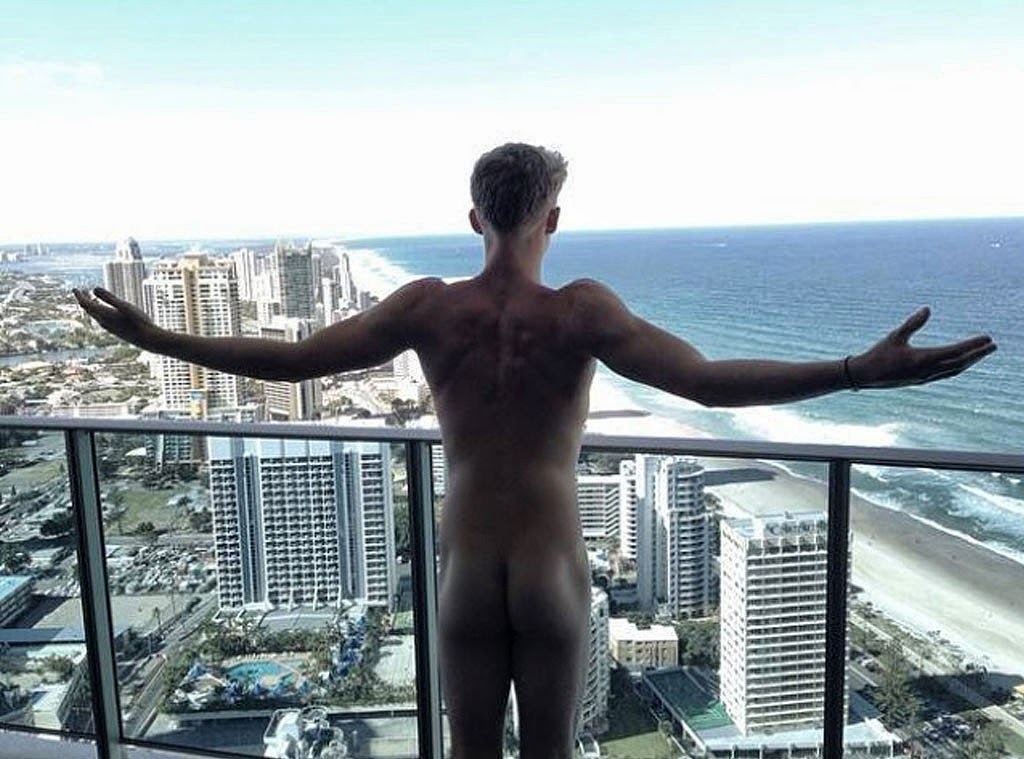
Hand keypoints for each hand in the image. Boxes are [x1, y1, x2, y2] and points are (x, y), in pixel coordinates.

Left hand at [73, 287, 160, 349]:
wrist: (149, 339)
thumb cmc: (138, 321)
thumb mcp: (124, 306)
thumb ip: (109, 297)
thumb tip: (93, 288)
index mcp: (104, 315)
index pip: (86, 304)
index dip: (79, 296)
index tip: (74, 289)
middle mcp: (104, 322)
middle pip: (89, 310)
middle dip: (84, 300)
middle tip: (81, 292)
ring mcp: (109, 328)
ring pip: (95, 316)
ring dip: (92, 306)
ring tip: (92, 299)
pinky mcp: (115, 331)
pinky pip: (102, 320)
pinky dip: (100, 312)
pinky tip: (106, 311)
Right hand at [849, 307, 995, 388]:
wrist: (864, 376)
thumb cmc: (878, 354)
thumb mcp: (894, 336)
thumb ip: (912, 323)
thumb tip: (928, 309)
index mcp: (922, 359)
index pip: (954, 352)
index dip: (972, 345)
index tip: (987, 338)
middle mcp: (927, 371)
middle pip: (960, 363)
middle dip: (978, 354)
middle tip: (993, 345)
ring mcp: (925, 377)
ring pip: (954, 370)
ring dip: (970, 362)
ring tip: (981, 354)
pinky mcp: (921, 380)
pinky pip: (946, 374)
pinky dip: (958, 367)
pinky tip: (961, 363)